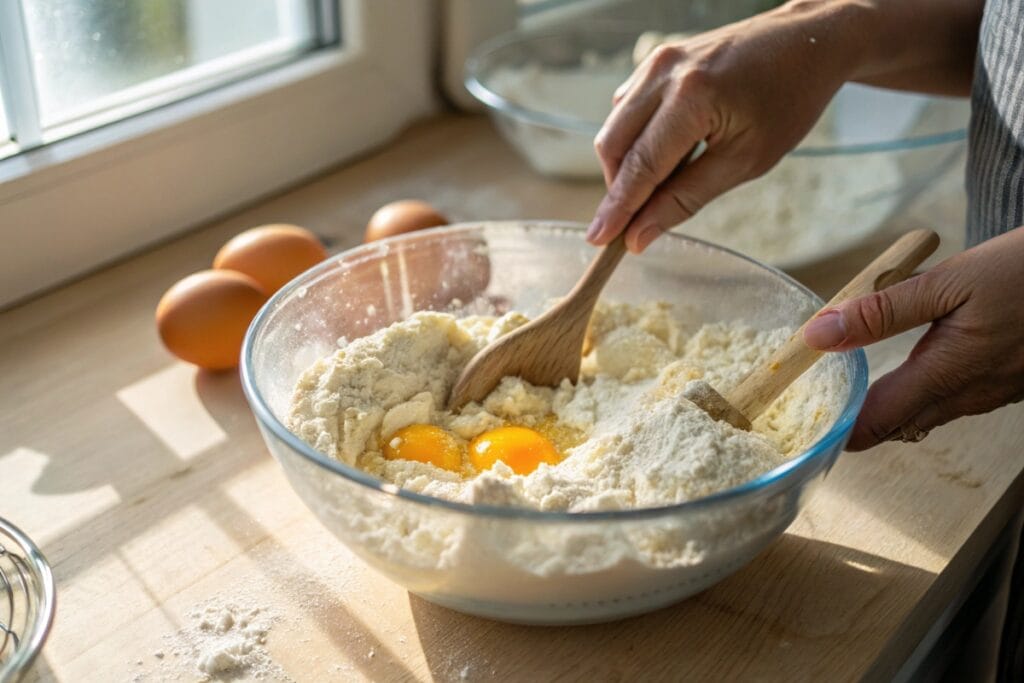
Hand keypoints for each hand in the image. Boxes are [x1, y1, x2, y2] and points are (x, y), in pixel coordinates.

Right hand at [587, 2, 862, 251]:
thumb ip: (685, 199)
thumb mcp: (745, 161)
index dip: (617, 208)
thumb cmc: (787, 101)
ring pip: (614, 126)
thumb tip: (640, 235)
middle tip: (630, 222)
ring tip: (660, 185)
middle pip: (613, 145)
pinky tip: (665, 152)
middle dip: (617, 188)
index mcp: (691, 98)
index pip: (640, 166)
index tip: (599, 240)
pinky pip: (627, 108)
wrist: (807, 41)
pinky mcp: (656, 60)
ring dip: (625, 164)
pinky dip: (635, 139)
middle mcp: (664, 73)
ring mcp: (656, 62)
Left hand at [803, 227, 1023, 449]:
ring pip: (927, 413)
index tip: (809, 424)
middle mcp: (970, 396)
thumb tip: (820, 335)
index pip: (878, 423)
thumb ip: (882, 311)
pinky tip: (912, 366)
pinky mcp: (1009, 383)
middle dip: (860, 420)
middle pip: (899, 425)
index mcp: (948, 374)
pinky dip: (923, 390)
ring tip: (854, 385)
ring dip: (891, 405)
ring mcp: (993, 393)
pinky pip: (955, 398)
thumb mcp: (949, 281)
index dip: (841, 430)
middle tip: (821, 402)